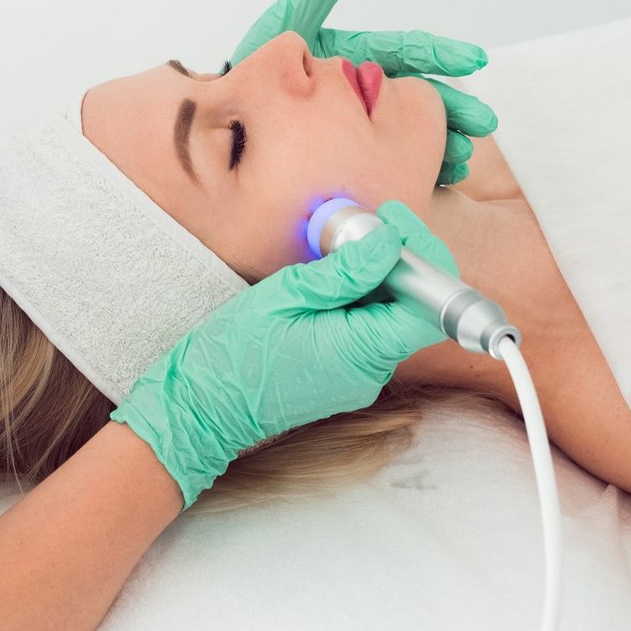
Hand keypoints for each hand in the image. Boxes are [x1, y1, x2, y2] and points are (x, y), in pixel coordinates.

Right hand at [110, 202, 457, 508]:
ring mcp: (360, 379)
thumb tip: (389, 244)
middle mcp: (371, 372)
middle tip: (362, 228)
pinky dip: (358, 302)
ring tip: (334, 252)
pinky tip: (325, 284)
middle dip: (396, 262)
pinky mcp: (345, 378)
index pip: (430, 307)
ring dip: (375, 280)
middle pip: (412, 308)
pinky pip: (367, 332)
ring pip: (389, 318)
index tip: (394, 222)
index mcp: (361, 351)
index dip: (424, 258)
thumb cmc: (233, 353)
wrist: (200, 408)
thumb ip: (345, 271)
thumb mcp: (285, 296)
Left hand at [231, 0, 499, 184]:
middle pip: (419, 98)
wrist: (221, 126)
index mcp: (354, 58)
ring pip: (412, 134)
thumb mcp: (285, 27)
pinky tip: (438, 181)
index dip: (439, 54)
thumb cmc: (251, 74)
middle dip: (454, 110)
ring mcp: (357, 128)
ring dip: (443, 144)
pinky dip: (417, 172)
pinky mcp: (350, 159)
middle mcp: (361, 92)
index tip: (472, 60)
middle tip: (482, 124)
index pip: (404, 52)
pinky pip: (389, 165)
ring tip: (461, 159)